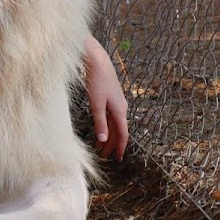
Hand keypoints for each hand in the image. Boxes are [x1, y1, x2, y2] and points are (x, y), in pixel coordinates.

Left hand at [84, 36, 128, 160]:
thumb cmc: (97, 81)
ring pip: (114, 124)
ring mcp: (117, 102)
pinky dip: (106, 126)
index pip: (123, 134)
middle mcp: (121, 108)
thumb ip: (100, 122)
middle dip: (112, 144)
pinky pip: (111, 117)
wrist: (98, 61)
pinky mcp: (111, 97)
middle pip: (119, 131)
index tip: (118, 159)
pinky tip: (101, 129)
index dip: (121, 147)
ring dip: (109, 136)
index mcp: (120, 111)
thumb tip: (104, 140)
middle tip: (104, 156)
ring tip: (100, 147)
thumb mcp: (96, 104)